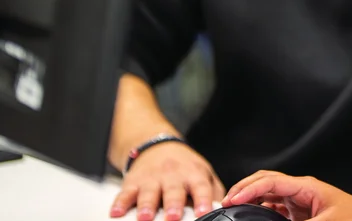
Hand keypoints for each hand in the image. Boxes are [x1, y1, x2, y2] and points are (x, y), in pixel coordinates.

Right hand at [110, 141, 224, 220]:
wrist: (159, 146)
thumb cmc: (184, 166)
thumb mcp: (203, 173)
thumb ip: (213, 191)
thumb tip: (225, 208)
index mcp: (193, 174)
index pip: (201, 187)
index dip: (203, 200)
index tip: (204, 212)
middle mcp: (173, 176)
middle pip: (173, 191)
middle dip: (173, 205)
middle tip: (173, 217)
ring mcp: (152, 178)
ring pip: (149, 193)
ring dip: (146, 205)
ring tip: (145, 217)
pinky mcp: (134, 182)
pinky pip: (125, 193)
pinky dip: (120, 203)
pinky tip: (116, 213)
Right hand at [223, 171, 351, 220]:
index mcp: (305, 187)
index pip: (269, 181)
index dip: (248, 189)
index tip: (231, 200)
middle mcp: (299, 191)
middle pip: (264, 183)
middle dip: (243, 190)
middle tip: (225, 203)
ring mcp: (298, 202)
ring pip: (267, 197)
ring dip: (250, 202)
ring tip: (232, 211)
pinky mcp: (299, 214)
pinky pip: (274, 210)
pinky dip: (260, 213)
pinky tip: (250, 219)